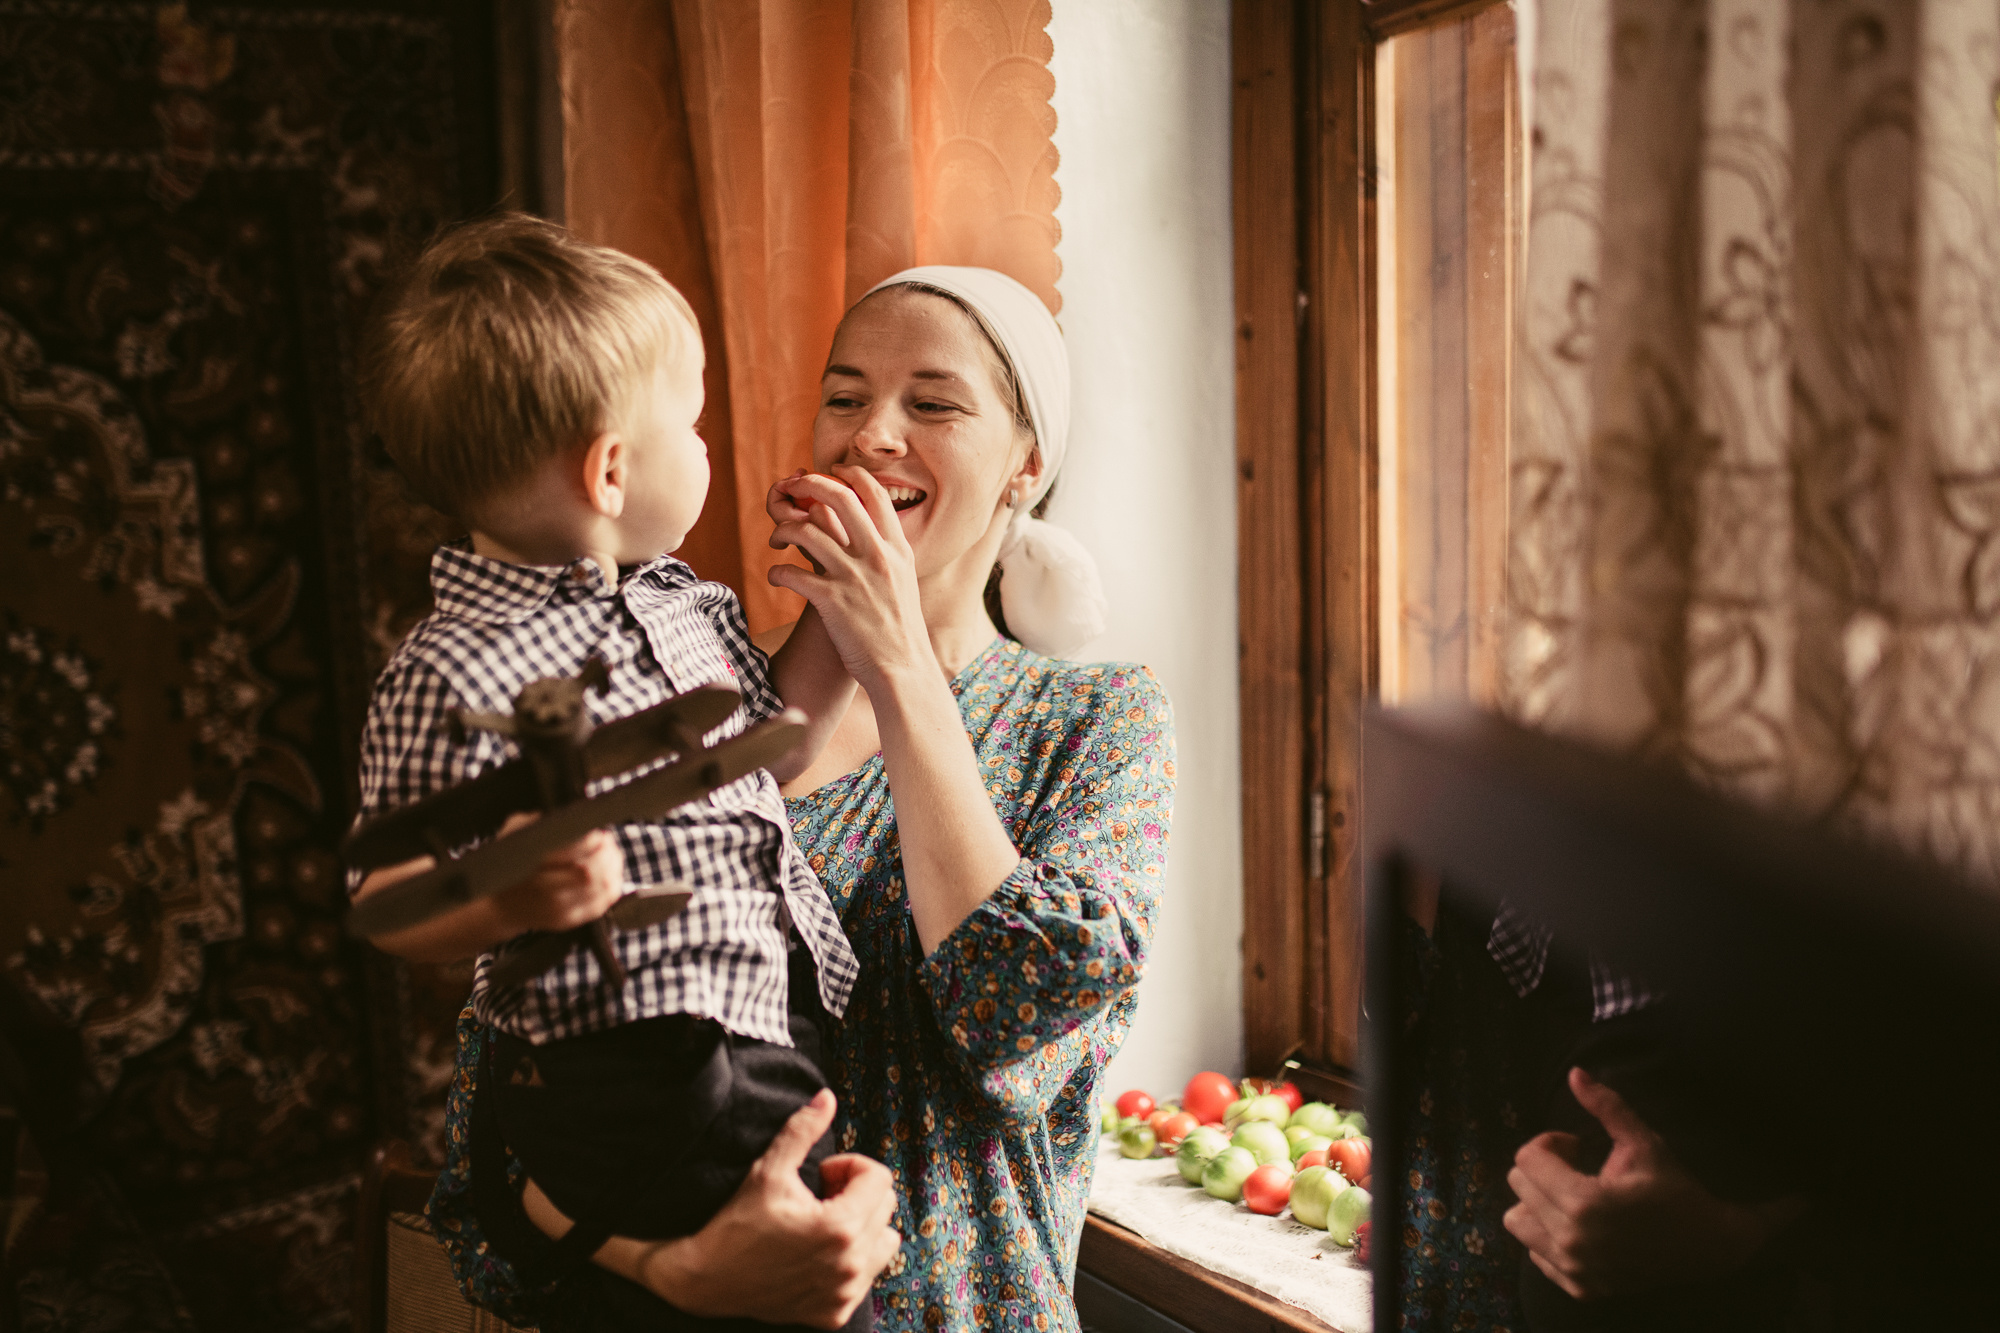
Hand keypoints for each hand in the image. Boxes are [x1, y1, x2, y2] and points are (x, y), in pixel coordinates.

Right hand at [487, 813, 623, 935]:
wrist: (502, 908)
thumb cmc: (510, 865)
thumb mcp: (512, 835)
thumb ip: (534, 823)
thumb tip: (563, 816)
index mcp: (531, 866)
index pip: (572, 851)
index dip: (591, 840)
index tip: (595, 832)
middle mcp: (545, 891)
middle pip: (591, 872)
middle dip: (605, 853)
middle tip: (605, 840)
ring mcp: (559, 910)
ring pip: (602, 888)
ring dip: (612, 866)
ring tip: (609, 852)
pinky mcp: (569, 920)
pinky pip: (602, 904)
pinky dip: (612, 885)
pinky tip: (610, 872)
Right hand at [524, 1089, 899, 1327]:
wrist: (705, 1279)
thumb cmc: (736, 1222)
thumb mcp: (769, 1169)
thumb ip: (802, 1130)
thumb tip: (828, 1098)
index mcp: (838, 1227)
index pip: (879, 1179)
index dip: (850, 1167)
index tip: (821, 1173)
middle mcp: (849, 1265)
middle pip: (885, 1208)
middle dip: (856, 1193)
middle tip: (818, 1195)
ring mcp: (843, 1293)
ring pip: (884, 1243)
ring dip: (862, 1227)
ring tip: (823, 1222)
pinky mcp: (834, 1313)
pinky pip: (866, 1276)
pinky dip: (851, 1260)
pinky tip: (816, 1253)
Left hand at [766, 468, 933, 692]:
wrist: (903, 670)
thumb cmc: (900, 630)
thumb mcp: (904, 582)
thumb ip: (886, 554)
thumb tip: (868, 532)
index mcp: (897, 548)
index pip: (874, 493)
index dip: (849, 475)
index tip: (830, 473)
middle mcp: (877, 556)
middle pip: (838, 498)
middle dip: (808, 485)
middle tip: (791, 488)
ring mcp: (854, 577)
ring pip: (807, 531)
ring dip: (783, 531)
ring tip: (776, 540)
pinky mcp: (831, 601)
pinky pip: (791, 574)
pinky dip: (777, 572)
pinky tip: (776, 577)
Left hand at [1503, 1067, 1803, 1300]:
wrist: (1710, 1247)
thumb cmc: (1676, 1189)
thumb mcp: (1645, 1143)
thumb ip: (1606, 1107)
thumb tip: (1574, 1073)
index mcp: (1584, 1203)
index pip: (1527, 1158)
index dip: (1550, 1142)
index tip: (1577, 1146)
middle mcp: (1572, 1240)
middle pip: (1518, 1185)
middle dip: (1543, 1167)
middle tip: (1578, 1166)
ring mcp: (1574, 1269)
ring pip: (1517, 1221)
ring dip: (1536, 1202)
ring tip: (1571, 1195)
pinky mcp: (1579, 1288)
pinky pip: (1535, 1253)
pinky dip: (1548, 1236)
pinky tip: (1580, 1226)